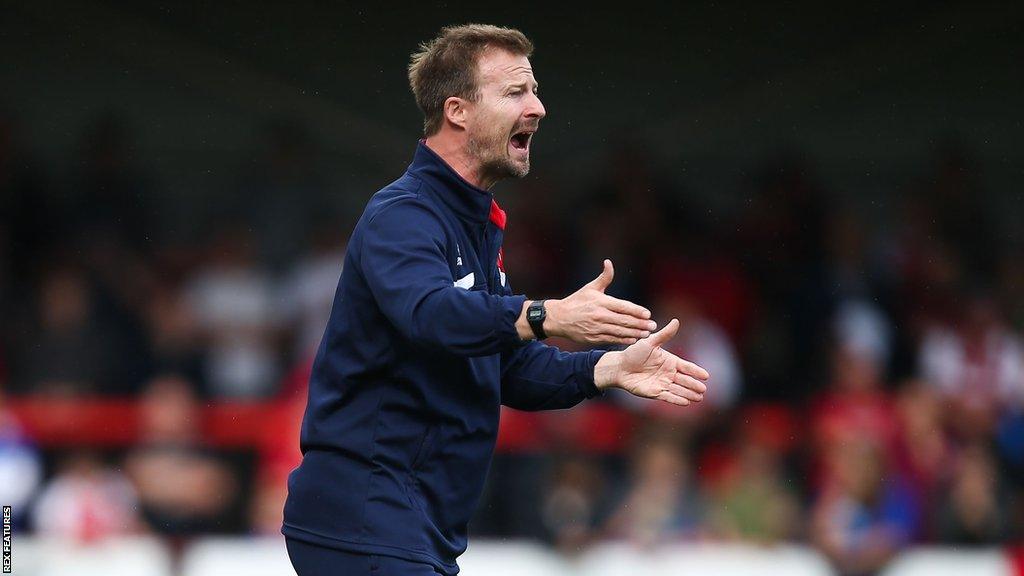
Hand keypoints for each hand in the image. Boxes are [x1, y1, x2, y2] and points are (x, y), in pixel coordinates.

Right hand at [544, 259, 656, 344]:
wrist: (558, 318)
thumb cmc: (576, 301)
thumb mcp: (590, 288)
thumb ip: (604, 277)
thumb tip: (608, 262)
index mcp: (601, 302)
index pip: (622, 306)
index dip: (636, 311)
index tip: (648, 314)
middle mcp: (599, 315)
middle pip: (624, 320)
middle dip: (640, 324)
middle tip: (653, 325)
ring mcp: (596, 328)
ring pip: (619, 331)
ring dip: (635, 333)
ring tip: (646, 333)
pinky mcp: (593, 338)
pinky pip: (611, 339)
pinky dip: (623, 340)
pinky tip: (633, 339)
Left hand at [594, 318, 709, 405]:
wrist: (620, 367)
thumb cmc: (634, 353)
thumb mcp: (650, 342)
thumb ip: (664, 334)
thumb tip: (676, 321)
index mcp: (670, 361)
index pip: (687, 367)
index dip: (696, 371)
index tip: (706, 376)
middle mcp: (669, 373)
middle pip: (685, 380)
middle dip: (694, 385)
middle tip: (703, 390)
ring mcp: (663, 383)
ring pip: (679, 390)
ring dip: (689, 394)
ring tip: (699, 398)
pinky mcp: (655, 393)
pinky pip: (668, 397)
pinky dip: (677, 400)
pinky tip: (686, 402)